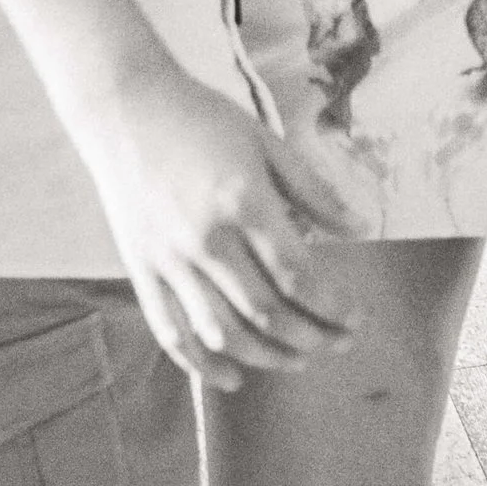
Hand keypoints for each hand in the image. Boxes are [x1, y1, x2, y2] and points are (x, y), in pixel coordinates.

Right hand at [81, 71, 357, 395]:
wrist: (123, 107)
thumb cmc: (201, 119)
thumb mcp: (266, 142)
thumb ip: (314, 191)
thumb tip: (363, 228)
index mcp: (242, 202)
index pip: (297, 276)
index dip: (333, 306)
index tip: (355, 316)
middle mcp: (206, 239)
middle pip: (267, 312)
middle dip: (312, 337)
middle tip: (339, 342)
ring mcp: (169, 260)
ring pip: (223, 332)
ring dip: (267, 357)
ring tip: (299, 359)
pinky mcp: (142, 270)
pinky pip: (171, 331)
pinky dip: (202, 363)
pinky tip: (231, 378)